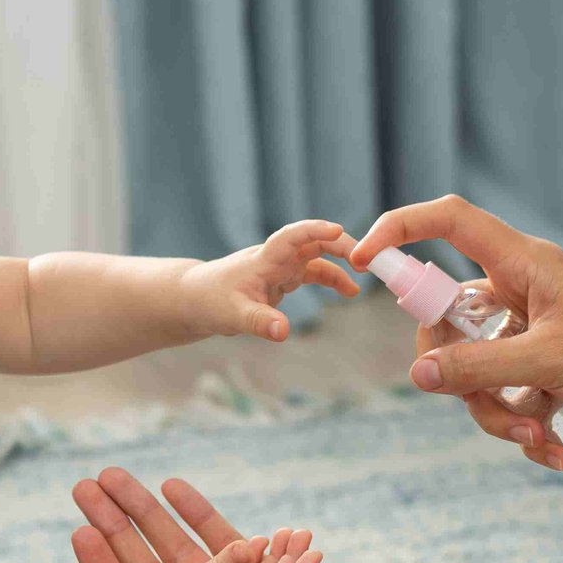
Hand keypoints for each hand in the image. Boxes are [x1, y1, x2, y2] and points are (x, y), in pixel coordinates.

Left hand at [178, 220, 359, 342]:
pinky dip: (331, 280)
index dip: (315, 230)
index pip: (292, 236)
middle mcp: (276, 258)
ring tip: (366, 277)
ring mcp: (280, 267)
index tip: (338, 230)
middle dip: (341, 246)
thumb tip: (284, 332)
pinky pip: (313, 274)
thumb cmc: (210, 302)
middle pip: (313, 242)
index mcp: (264, 259)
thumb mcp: (234, 316)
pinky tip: (349, 292)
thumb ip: (260, 322)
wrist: (195, 300)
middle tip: (367, 258)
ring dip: (341, 263)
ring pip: (317, 257)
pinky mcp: (282, 279)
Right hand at [353, 195, 562, 469]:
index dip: (401, 230)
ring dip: (496, 414)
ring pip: (474, 369)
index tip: (362, 260)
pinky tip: (555, 450)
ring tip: (535, 437)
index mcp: (525, 264)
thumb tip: (416, 375)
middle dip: (460, 377)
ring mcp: (534, 332)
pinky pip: (506, 397)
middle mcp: (524, 292)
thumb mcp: (546, 364)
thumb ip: (474, 366)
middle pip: (448, 322)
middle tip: (488, 405)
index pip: (448, 222)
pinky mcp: (547, 370)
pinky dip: (523, 428)